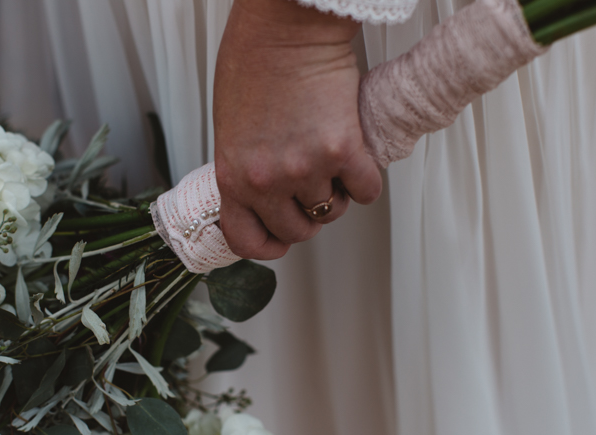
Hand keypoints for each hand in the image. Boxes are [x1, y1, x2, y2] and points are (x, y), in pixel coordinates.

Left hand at [214, 0, 381, 259]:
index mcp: (233, 176)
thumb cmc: (253, 64)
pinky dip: (365, 181)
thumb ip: (245, 168)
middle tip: (312, 194)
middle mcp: (267, 181)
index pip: (245, 239)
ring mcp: (305, 168)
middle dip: (307, 218)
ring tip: (332, 167)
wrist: (284, 28)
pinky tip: (358, 161)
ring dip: (336, 196)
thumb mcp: (230, 129)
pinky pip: (365, 190)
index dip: (266, 246)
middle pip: (296, 231)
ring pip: (331, 211)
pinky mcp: (342, 150)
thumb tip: (264, 195)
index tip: (278, 240)